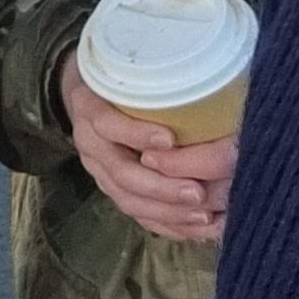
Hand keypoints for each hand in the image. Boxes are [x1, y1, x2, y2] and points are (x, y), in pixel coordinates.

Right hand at [61, 68, 236, 244]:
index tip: (170, 139)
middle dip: (162, 187)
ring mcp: (100, 173)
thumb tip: (213, 85)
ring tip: (204, 215)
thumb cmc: (119, 79)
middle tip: (198, 192)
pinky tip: (201, 228)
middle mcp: (91, 144)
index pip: (107, 124)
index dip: (136, 134)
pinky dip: (172, 226)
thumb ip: (157, 79)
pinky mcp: (114, 193)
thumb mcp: (127, 70)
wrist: (86, 96)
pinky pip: (140, 217)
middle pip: (122, 174)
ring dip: (170, 212)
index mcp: (90, 108)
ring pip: (130, 202)